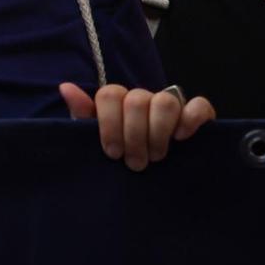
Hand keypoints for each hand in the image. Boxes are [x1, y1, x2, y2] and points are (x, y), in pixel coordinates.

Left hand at [60, 82, 214, 171]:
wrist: (156, 177)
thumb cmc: (122, 157)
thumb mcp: (97, 141)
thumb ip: (83, 116)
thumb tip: (65, 87)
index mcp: (118, 101)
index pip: (109, 94)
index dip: (109, 123)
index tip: (112, 153)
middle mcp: (143, 98)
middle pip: (137, 99)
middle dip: (134, 135)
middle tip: (136, 163)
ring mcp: (171, 104)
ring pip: (165, 101)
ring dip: (159, 132)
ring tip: (157, 157)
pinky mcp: (198, 115)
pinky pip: (199, 105)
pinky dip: (190, 119)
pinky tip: (181, 138)